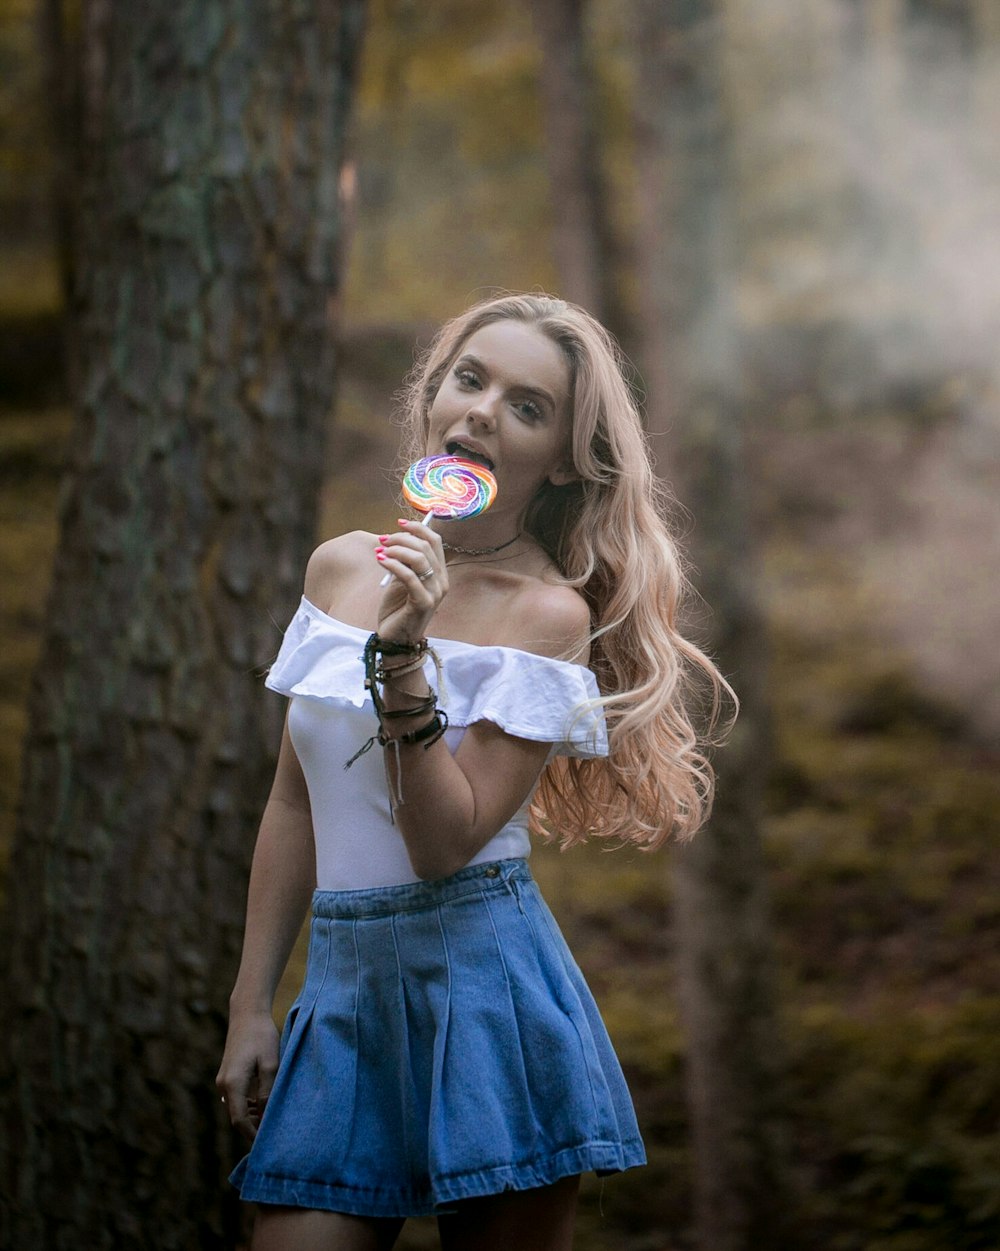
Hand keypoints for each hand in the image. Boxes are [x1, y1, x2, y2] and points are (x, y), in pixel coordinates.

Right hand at [216, 1009, 279, 1141]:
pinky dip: (248, 1106)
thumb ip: (267, 1092)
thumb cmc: (261, 1036)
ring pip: (236, 1108)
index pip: (240, 1120)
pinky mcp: (228, 1075)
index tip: (266, 1145)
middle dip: (252, 1129)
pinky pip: (236, 1098)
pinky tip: (264, 1107)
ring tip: (271, 1124)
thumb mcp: (270, 1064)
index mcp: (233, 1084)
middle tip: (272, 1138)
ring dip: (251, 1118)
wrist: (247, 1013)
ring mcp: (223, 1080)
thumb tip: (266, 1116)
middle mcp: (223, 1085)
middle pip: (236, 1117)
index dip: (252, 1135)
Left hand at [375, 519, 448, 641]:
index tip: (399, 523)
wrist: (395, 638)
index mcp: (439, 574)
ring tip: (380, 552)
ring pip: (419, 559)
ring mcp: (434, 593)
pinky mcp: (422, 603)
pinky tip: (381, 560)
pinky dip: (393, 565)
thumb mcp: (401, 580)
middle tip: (383, 541)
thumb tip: (394, 539)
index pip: (435, 541)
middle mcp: (441, 582)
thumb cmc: (397, 609)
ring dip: (396, 550)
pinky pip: (408, 576)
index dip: (418, 528)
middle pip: (426, 547)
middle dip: (401, 539)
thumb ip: (403, 562)